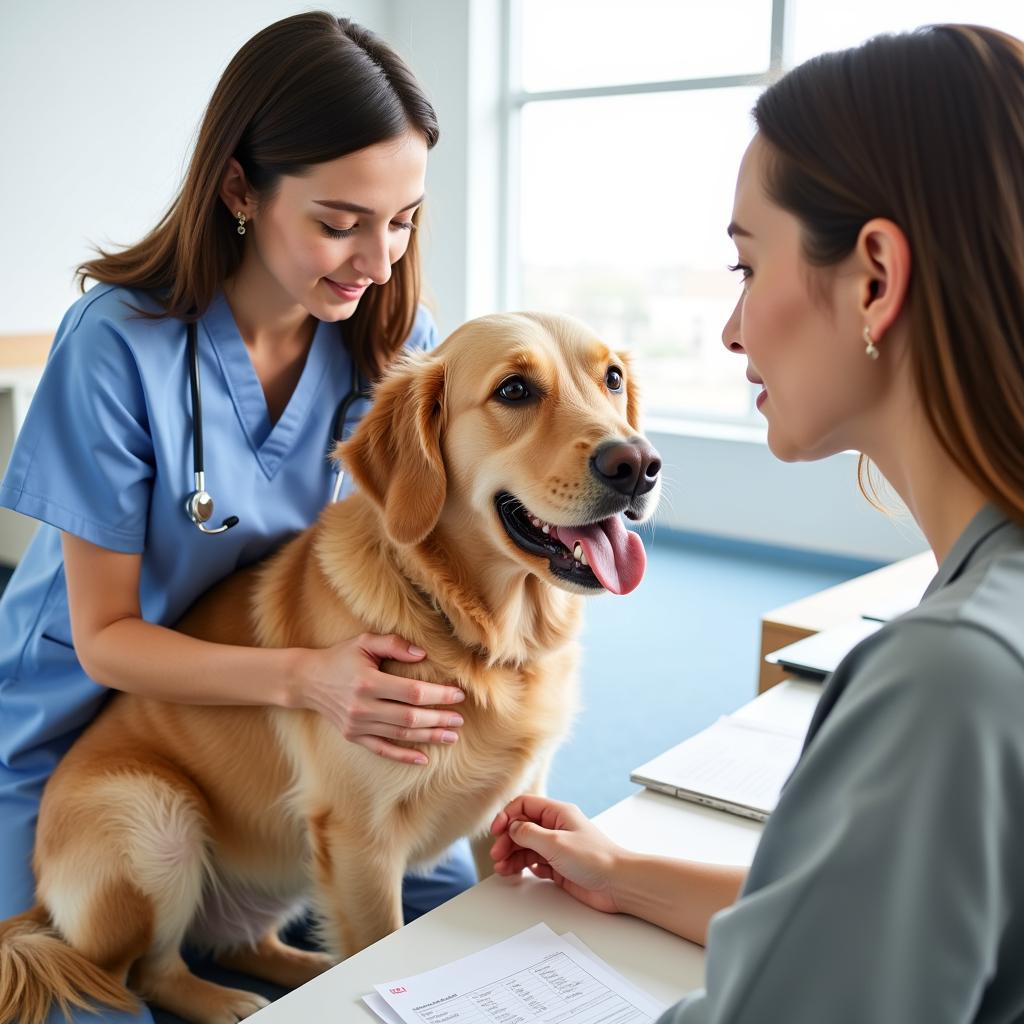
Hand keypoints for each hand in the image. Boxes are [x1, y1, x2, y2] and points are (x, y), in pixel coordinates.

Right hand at [293, 633, 464, 764]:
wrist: (308, 680)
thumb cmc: (341, 657)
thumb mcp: (365, 642)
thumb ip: (394, 644)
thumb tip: (422, 655)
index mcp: (368, 683)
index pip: (412, 693)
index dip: (438, 695)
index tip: (458, 695)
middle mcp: (362, 707)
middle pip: (409, 717)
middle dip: (438, 719)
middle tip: (460, 719)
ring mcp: (357, 726)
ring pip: (400, 735)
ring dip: (428, 736)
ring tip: (451, 735)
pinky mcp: (353, 737)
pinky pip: (382, 750)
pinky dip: (403, 756)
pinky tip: (424, 758)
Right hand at [489, 795, 623, 913]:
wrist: (618, 884)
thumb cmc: (594, 858)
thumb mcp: (555, 842)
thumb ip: (529, 833)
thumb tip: (512, 828)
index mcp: (557, 813)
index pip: (524, 805)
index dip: (507, 816)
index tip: (496, 831)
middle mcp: (556, 828)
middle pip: (522, 827)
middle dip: (507, 840)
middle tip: (498, 855)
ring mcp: (557, 847)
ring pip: (526, 847)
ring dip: (512, 855)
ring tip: (503, 868)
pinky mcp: (559, 866)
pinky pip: (535, 863)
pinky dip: (524, 867)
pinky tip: (521, 872)